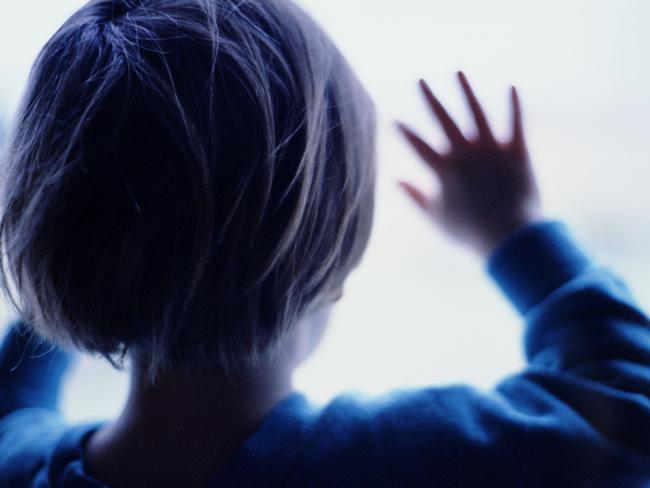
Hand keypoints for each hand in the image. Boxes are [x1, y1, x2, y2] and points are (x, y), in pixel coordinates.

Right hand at [397, 71, 541, 256]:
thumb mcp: (435, 218)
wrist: (510, 237)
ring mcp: (492, 150)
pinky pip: (516, 123)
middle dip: (430, 98)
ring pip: (476, 113)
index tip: (394, 119)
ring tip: (458, 73)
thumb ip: (414, 197)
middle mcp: (466, 154)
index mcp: (444, 170)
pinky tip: (512, 87)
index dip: (405, 132)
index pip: (418, 145)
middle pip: (443, 120)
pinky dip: (514, 105)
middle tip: (420, 81)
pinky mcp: (517, 152)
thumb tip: (395, 180)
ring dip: (466, 91)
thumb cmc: (469, 232)